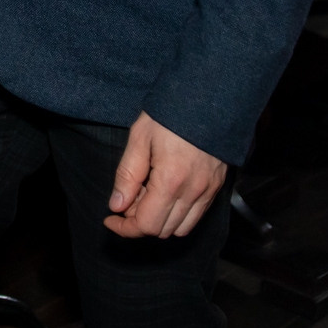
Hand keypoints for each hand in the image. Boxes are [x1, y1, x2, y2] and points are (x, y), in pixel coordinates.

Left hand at [104, 111, 227, 238]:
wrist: (209, 97)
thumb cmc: (172, 113)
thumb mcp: (140, 138)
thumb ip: (127, 175)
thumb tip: (117, 205)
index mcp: (171, 181)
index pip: (146, 225)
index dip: (124, 228)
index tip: (110, 219)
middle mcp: (193, 192)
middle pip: (162, 230)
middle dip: (139, 221)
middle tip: (128, 196)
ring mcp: (208, 191)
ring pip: (180, 228)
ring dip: (159, 219)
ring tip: (147, 193)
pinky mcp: (217, 187)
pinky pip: (196, 215)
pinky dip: (177, 214)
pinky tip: (166, 191)